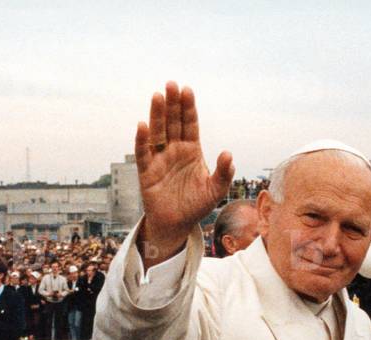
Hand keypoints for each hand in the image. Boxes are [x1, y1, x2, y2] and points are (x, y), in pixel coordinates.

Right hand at [135, 81, 233, 267]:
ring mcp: (160, 159)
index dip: (188, 108)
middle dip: (172, 104)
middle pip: (173, 122)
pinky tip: (143, 125)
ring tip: (157, 96)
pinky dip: (142, 140)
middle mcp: (175, 150)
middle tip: (171, 84)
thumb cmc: (197, 206)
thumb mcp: (216, 191)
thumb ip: (223, 173)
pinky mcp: (147, 171)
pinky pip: (143, 153)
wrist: (177, 224)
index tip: (187, 90)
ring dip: (157, 115)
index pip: (190, 124)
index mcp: (192, 150)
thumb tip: (228, 154)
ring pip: (157, 132)